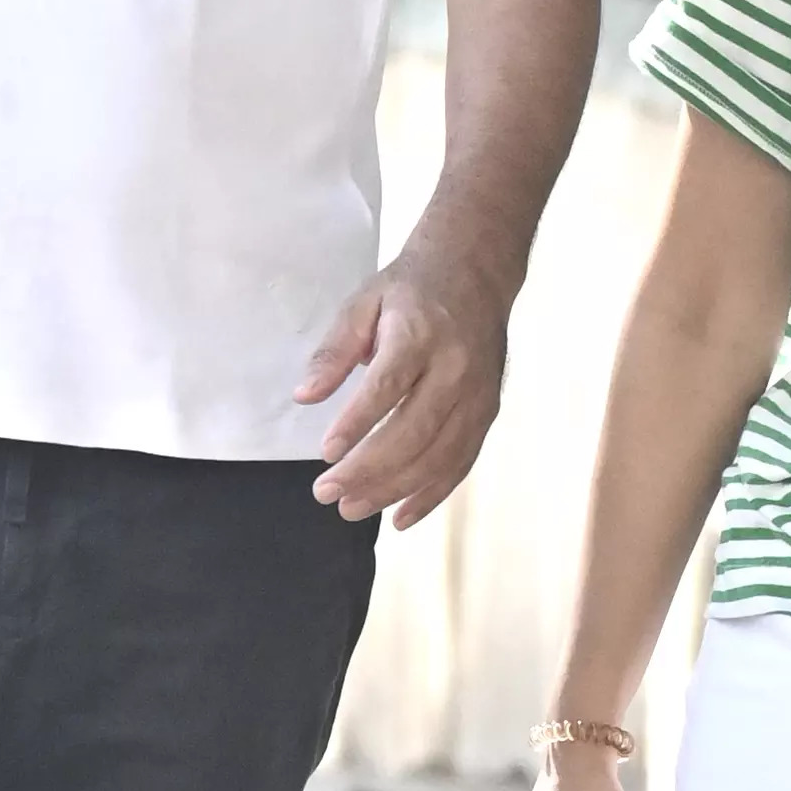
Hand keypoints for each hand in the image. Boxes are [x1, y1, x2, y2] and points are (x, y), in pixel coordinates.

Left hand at [297, 243, 507, 527]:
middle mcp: (456, 368)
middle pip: (413, 432)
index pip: (388, 386)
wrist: (477, 274)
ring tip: (351, 509)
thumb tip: (304, 396)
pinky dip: (431, 495)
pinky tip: (400, 517)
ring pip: (437, 456)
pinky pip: (461, 463)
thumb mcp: (363, 303)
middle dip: (367, 470)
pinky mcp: (487, 412)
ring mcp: (477, 394)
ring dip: (394, 490)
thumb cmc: (410, 291)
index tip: (326, 454)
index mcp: (420, 334)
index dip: (357, 424)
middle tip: (326, 494)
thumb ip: (333, 351)